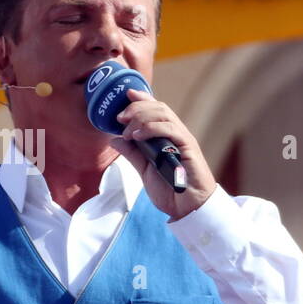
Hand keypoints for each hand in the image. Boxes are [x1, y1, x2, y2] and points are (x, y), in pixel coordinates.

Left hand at [109, 88, 217, 220]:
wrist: (187, 209)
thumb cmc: (170, 190)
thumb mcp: (144, 170)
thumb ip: (132, 154)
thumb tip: (114, 139)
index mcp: (167, 137)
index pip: (156, 110)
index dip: (142, 98)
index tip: (126, 94)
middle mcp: (176, 134)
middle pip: (159, 107)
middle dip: (136, 108)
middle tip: (119, 118)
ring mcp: (183, 139)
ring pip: (164, 114)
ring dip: (141, 118)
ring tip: (127, 130)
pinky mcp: (188, 148)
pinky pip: (171, 129)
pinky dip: (152, 128)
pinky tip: (138, 136)